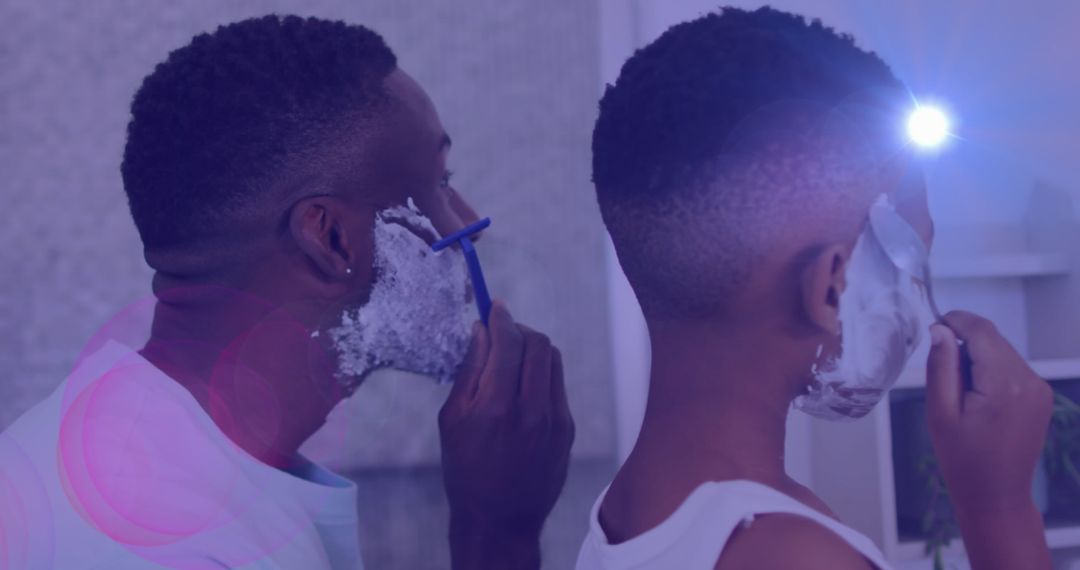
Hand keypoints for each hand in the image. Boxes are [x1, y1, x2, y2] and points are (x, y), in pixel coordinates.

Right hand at [438, 300, 574, 567]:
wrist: (500, 518)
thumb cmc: (465, 470)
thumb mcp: (452, 420)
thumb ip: (469, 372)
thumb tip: (480, 331)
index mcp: (496, 407)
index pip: (508, 343)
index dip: (502, 318)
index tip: (495, 307)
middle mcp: (532, 410)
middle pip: (538, 344)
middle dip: (520, 329)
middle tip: (503, 331)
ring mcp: (555, 420)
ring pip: (553, 360)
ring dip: (534, 348)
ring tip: (513, 356)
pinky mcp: (568, 429)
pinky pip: (558, 385)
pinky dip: (541, 374)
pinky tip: (524, 386)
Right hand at [925, 310, 1051, 568]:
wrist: (996, 495)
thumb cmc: (961, 458)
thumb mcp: (940, 413)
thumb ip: (941, 367)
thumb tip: (940, 330)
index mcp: (1003, 384)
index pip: (982, 331)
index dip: (957, 320)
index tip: (933, 325)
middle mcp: (1029, 381)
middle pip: (993, 340)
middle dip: (964, 341)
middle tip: (939, 365)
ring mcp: (1039, 389)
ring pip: (1003, 352)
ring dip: (978, 356)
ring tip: (959, 388)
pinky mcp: (1041, 397)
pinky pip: (1013, 368)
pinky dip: (992, 369)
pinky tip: (977, 395)